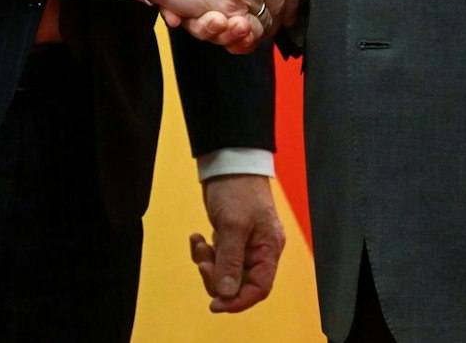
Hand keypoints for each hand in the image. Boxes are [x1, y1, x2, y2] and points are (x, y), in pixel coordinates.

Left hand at [190, 174, 283, 311]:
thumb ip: (230, 261)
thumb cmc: (238, 190)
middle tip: (202, 263)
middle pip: (239, 283)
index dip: (238, 301)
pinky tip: (197, 237)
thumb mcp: (233, 226)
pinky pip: (217, 256)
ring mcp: (244, 244)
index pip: (259, 288)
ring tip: (199, 243)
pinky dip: (204, 251)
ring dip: (208, 262)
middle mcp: (259, 250)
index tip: (215, 304)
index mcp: (269, 249)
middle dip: (217, 277)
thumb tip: (226, 293)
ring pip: (224, 270)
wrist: (229, 161)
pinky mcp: (230, 237)